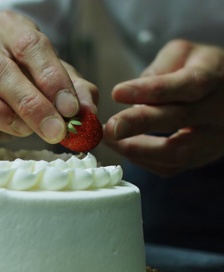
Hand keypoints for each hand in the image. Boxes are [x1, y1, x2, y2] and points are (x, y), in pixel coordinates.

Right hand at [0, 11, 97, 143]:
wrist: (1, 86)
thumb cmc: (33, 80)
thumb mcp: (61, 81)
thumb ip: (78, 94)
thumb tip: (86, 116)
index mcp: (11, 27)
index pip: (30, 45)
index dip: (51, 78)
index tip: (70, 109)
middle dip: (30, 105)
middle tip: (54, 130)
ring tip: (24, 131)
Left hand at [104, 40, 223, 175]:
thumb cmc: (201, 68)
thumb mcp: (184, 54)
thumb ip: (158, 69)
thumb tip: (132, 94)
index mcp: (213, 78)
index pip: (186, 84)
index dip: (150, 90)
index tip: (117, 92)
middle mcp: (218, 111)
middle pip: (179, 119)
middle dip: (138, 124)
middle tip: (109, 127)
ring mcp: (214, 138)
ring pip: (177, 152)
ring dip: (136, 149)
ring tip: (109, 139)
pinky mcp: (203, 157)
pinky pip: (171, 167)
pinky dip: (144, 161)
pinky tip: (124, 148)